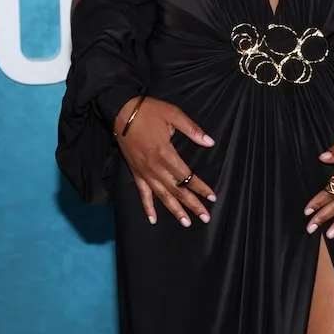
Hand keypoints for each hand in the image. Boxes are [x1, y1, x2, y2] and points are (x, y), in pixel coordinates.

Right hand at [114, 96, 215, 226]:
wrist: (121, 111)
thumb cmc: (150, 111)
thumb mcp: (174, 115)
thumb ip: (193, 130)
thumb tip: (210, 142)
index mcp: (165, 153)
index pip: (187, 177)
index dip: (200, 188)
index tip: (212, 197)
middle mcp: (154, 167)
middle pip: (176, 190)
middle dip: (192, 205)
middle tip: (205, 218)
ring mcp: (143, 172)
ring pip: (161, 195)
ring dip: (174, 210)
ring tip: (186, 222)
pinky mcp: (135, 172)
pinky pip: (142, 193)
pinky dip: (147, 207)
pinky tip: (153, 219)